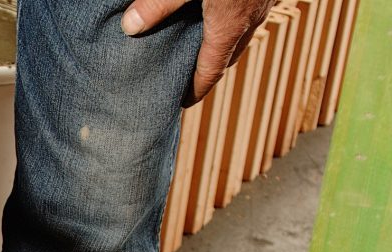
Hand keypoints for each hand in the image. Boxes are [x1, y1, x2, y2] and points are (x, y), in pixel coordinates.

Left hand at [121, 0, 272, 103]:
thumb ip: (157, 4)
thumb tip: (129, 28)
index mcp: (229, 27)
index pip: (211, 72)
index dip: (195, 90)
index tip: (181, 103)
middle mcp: (250, 20)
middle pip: (226, 56)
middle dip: (206, 69)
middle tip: (185, 77)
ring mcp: (262, 4)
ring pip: (240, 33)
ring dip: (221, 44)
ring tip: (197, 47)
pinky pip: (248, 14)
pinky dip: (232, 21)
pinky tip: (217, 10)